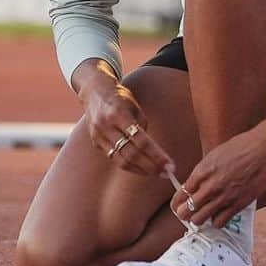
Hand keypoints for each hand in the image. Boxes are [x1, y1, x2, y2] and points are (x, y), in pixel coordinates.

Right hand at [75, 61, 174, 178]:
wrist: (94, 92)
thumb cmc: (120, 99)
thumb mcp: (134, 108)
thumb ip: (141, 128)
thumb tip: (153, 152)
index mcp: (119, 114)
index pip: (141, 141)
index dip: (157, 156)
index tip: (170, 165)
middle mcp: (106, 127)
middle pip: (131, 154)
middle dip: (151, 166)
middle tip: (167, 173)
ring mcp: (98, 136)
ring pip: (121, 161)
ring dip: (141, 170)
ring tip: (156, 173)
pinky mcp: (96, 144)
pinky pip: (115, 159)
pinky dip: (130, 165)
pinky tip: (142, 168)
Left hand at [170, 126, 265, 228]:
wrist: (264, 149)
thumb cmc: (241, 147)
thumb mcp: (214, 155)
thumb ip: (203, 172)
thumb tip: (194, 185)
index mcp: (202, 171)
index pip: (181, 194)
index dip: (177, 202)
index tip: (178, 205)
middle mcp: (210, 186)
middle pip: (186, 210)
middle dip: (184, 214)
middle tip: (187, 214)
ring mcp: (224, 197)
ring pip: (200, 219)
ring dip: (199, 219)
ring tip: (202, 216)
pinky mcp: (238, 204)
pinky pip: (219, 222)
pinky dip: (216, 221)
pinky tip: (219, 216)